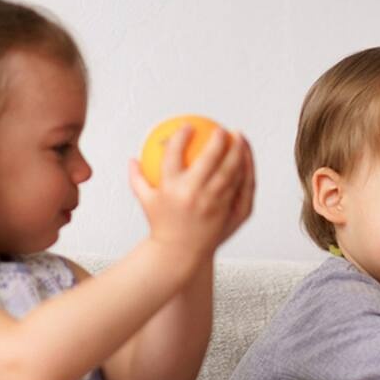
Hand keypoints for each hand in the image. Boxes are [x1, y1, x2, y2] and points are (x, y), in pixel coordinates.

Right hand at [130, 125, 252, 269]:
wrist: (179, 253)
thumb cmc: (162, 225)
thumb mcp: (146, 201)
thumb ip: (138, 178)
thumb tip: (132, 159)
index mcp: (170, 189)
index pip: (173, 155)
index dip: (180, 137)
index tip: (188, 126)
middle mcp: (193, 194)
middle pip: (209, 160)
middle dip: (218, 141)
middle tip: (221, 129)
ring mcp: (213, 203)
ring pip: (230, 172)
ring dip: (238, 152)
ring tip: (240, 138)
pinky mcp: (227, 211)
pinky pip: (240, 186)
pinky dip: (245, 171)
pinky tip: (247, 160)